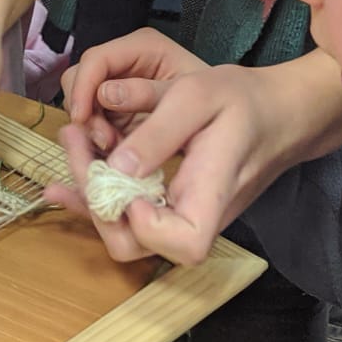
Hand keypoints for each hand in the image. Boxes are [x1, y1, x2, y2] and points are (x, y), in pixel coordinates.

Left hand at [45, 33, 341, 265]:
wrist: (275, 112)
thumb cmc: (244, 102)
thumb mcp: (199, 97)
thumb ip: (157, 134)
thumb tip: (116, 169)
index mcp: (211, 198)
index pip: (181, 244)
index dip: (147, 226)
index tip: (129, 184)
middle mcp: (191, 220)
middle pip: (131, 243)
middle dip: (91, 196)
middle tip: (75, 137)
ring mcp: (175, 219)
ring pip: (118, 231)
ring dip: (85, 190)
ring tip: (72, 138)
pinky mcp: (163, 208)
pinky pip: (121, 215)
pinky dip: (91, 193)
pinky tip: (66, 172)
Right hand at [60, 27, 207, 153]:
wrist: (230, 121)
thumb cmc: (215, 102)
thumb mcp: (183, 96)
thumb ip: (146, 94)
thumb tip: (105, 96)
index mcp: (142, 47)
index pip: (96, 60)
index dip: (83, 87)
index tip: (82, 118)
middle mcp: (123, 63)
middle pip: (78, 80)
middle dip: (85, 112)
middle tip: (104, 141)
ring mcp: (115, 89)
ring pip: (79, 104)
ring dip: (89, 129)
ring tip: (113, 147)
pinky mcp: (113, 112)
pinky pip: (89, 124)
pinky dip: (94, 139)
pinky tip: (114, 151)